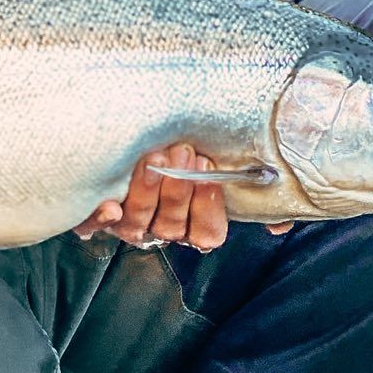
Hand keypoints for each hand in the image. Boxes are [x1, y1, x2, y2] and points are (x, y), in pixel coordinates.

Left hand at [73, 141, 294, 250]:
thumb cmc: (189, 157)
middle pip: (171, 226)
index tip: (210, 172)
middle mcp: (161, 229)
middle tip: (183, 152)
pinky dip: (99, 218)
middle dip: (179, 189)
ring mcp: (128, 224)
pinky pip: (92, 225)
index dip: (209, 205)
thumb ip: (252, 193)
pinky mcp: (94, 217)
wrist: (140, 139)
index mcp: (193, 226)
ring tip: (153, 158)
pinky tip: (108, 203)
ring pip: (137, 223)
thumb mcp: (224, 170)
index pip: (207, 233)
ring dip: (146, 193)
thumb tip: (279, 225)